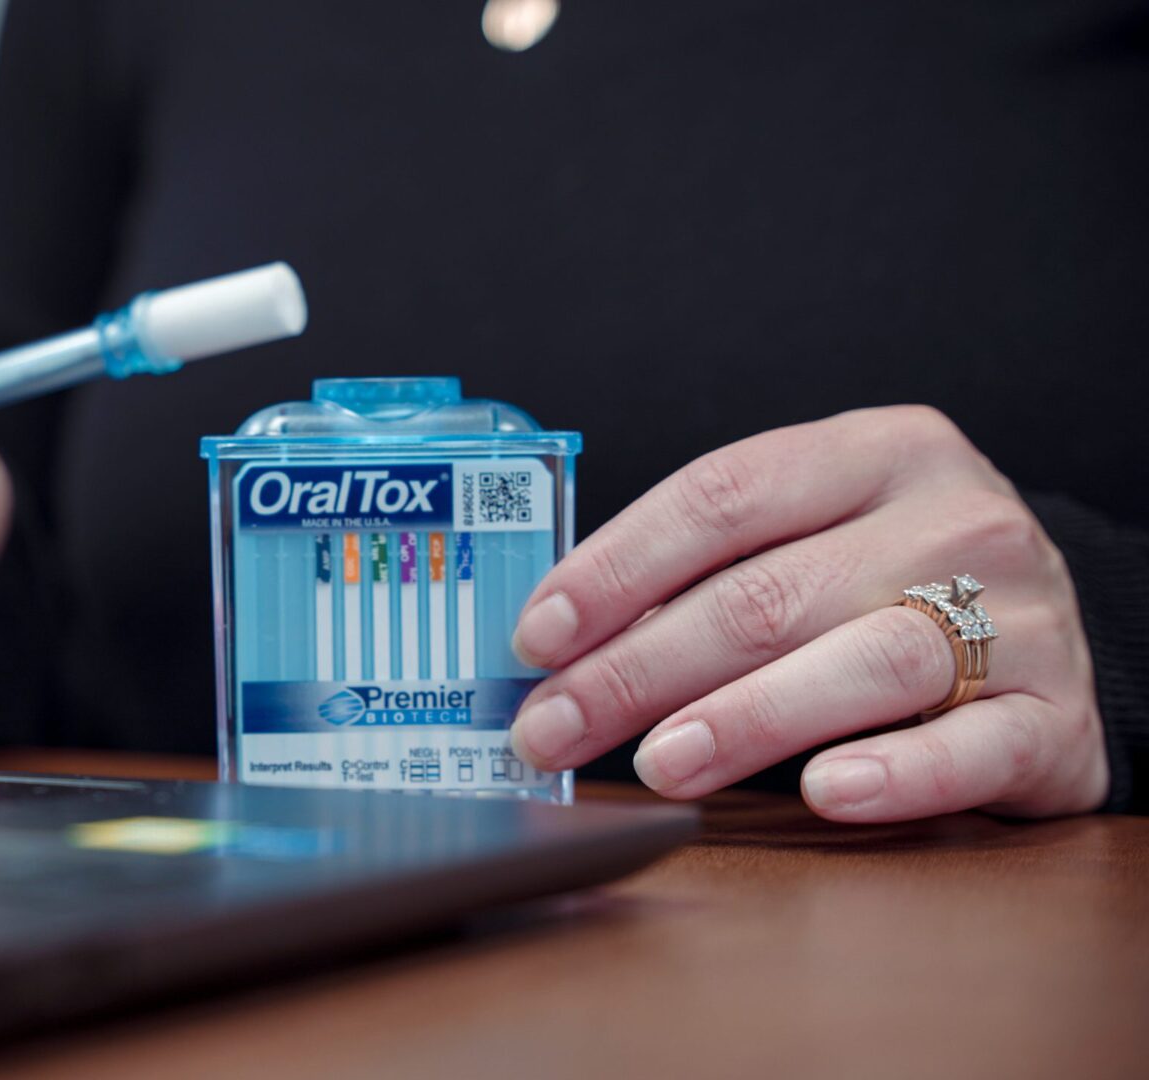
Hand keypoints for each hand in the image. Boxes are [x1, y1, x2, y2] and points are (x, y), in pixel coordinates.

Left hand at [506, 406, 1108, 821]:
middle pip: (768, 593)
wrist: (1057, 633)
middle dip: (638, 669)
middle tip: (555, 726)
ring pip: (864, 662)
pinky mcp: (1058, 714)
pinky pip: (972, 748)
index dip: (615, 566)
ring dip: (743, 718)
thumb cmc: (894, 582)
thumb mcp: (816, 536)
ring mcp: (1021, 614)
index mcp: (877, 451)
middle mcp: (954, 517)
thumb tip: (562, 648)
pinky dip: (894, 773)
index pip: (722, 495)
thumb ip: (709, 572)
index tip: (538, 634)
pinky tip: (822, 792)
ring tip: (658, 762)